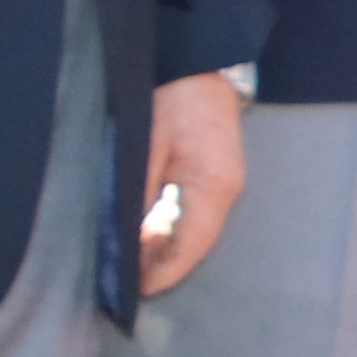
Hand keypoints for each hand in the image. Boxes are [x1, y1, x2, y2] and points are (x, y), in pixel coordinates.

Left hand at [138, 70, 247, 297]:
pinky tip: (151, 239)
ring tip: (135, 271)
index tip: (138, 292)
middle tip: (128, 287)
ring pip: (198, 231)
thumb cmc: (169, 100)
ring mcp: (228, 183)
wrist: (197, 64)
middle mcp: (227, 190)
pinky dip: (177, 231)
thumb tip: (128, 236)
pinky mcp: (220, 175)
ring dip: (170, 251)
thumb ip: (139, 193)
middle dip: (166, 267)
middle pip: (197, 244)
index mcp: (212, 186)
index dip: (165, 272)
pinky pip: (199, 215)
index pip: (191, 246)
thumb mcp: (145, 147)